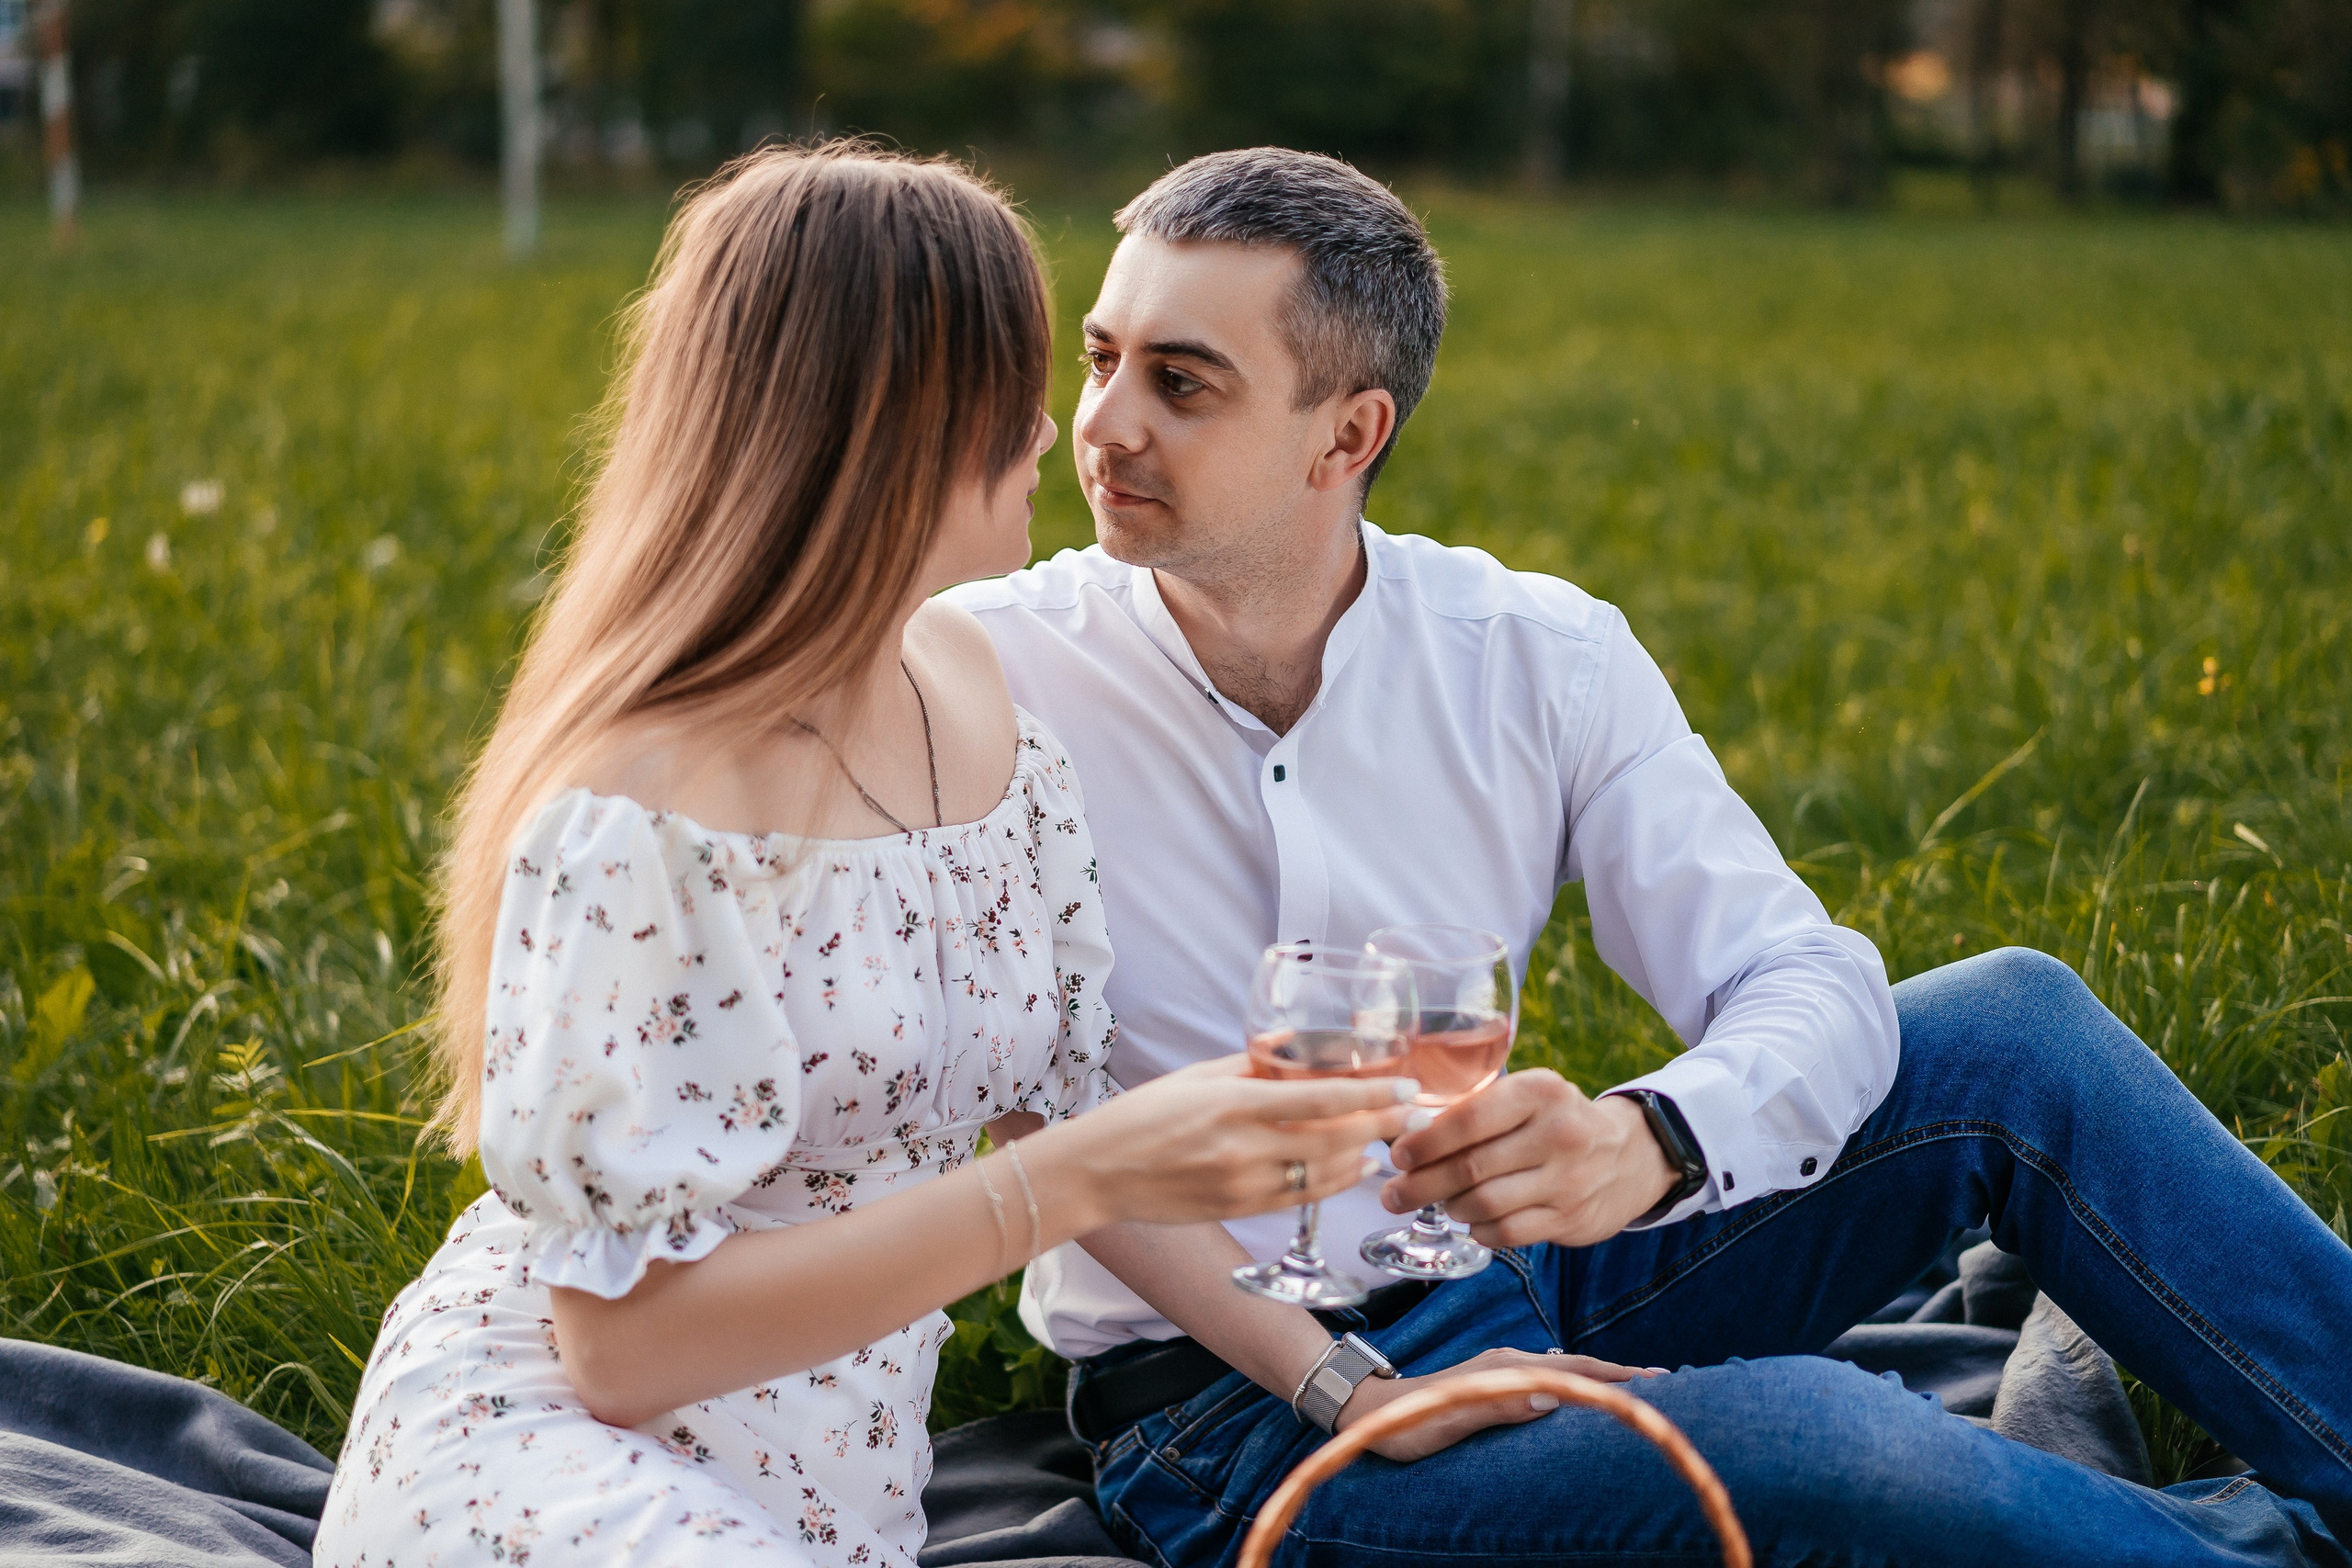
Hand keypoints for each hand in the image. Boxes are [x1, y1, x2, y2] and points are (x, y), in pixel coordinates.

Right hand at [1036, 1056, 1414, 1230]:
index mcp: (1234, 1104)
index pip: (1321, 1100)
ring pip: (1324, 1174)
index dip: (1372, 1095)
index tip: (1405, 1088)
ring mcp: (1243, 1185)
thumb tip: (1296, 1050)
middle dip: (1381, 1125)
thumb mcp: (1196, 1076)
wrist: (1098, 1172)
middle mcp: (1244, 1147)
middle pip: (1335, 1139)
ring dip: (1363, 1155)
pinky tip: (1353, 1169)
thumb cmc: (1143, 1115)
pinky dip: (1334, 1183)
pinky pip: (1302, 1198)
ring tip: (1388, 1138)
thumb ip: (1251, 1066)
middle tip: (1412, 1112)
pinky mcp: (1239, 1210)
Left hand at [1333, 1347, 1665, 1461]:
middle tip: (1668, 1382)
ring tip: (1641, 1387)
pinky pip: (1552, 1377)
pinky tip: (1589, 1392)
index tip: (1659, 1380)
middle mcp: (1511, 1360)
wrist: (1371, 1407)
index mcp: (1507, 1366)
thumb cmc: (1409, 1419)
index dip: (1617, 1376)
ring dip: (1604, 1377)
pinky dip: (1580, 1381)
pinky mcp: (1499, 1379)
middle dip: (1622, 1372)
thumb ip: (1497, 1404)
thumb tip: (1550, 1395)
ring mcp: (1505, 1367)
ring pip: (1568, 1369)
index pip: (1575, 1368)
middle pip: (1579, 1363)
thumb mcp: (1450, 1416)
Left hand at [1379, 1071, 1675, 1247]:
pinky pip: (1507, 1232)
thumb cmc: (1557, 1120)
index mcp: (1540, 1092)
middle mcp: (1558, 1134)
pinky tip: (1472, 1221)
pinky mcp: (1571, 1218)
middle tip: (1394, 1195)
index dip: (1425, 1143)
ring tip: (1439, 1203)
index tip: (1398, 1156)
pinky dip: (1479, 1230)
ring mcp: (1568, 1180)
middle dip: (1421, 1185)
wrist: (1630, 1155)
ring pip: (1484, 1204)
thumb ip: (1477, 1110)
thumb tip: (1408, 1134)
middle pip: (1471, 1168)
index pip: (1469, 1121)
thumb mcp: (1528, 1096)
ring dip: (1450, 1207)